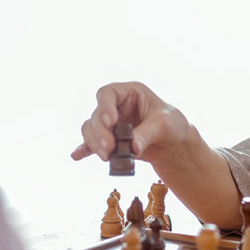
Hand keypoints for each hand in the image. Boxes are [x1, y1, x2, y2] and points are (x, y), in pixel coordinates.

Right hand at [70, 82, 190, 165]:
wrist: (173, 144)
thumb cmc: (172, 125)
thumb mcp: (164, 125)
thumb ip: (147, 133)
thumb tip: (132, 148)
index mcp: (129, 93)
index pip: (108, 93)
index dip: (105, 106)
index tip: (111, 122)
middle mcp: (116, 106)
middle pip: (97, 115)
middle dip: (100, 133)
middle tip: (109, 148)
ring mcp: (110, 124)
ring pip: (91, 129)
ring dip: (94, 143)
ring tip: (107, 157)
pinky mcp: (108, 140)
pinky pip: (91, 144)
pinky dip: (84, 150)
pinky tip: (77, 156)